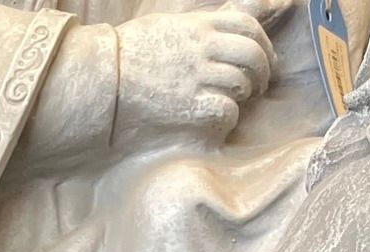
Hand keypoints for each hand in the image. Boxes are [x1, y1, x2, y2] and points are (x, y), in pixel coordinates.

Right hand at [115, 8, 274, 144]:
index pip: (247, 25)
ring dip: (246, 93)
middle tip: (260, 84)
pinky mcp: (188, 105)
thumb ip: (200, 24)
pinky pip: (226, 109)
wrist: (104, 76)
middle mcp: (203, 48)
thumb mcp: (168, 23)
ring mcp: (197, 76)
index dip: (263, 42)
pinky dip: (230, 115)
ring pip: (242, 82)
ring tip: (238, 99)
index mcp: (199, 26)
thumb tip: (228, 16)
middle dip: (264, 70)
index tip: (265, 56)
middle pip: (251, 54)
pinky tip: (223, 117)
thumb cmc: (130, 51)